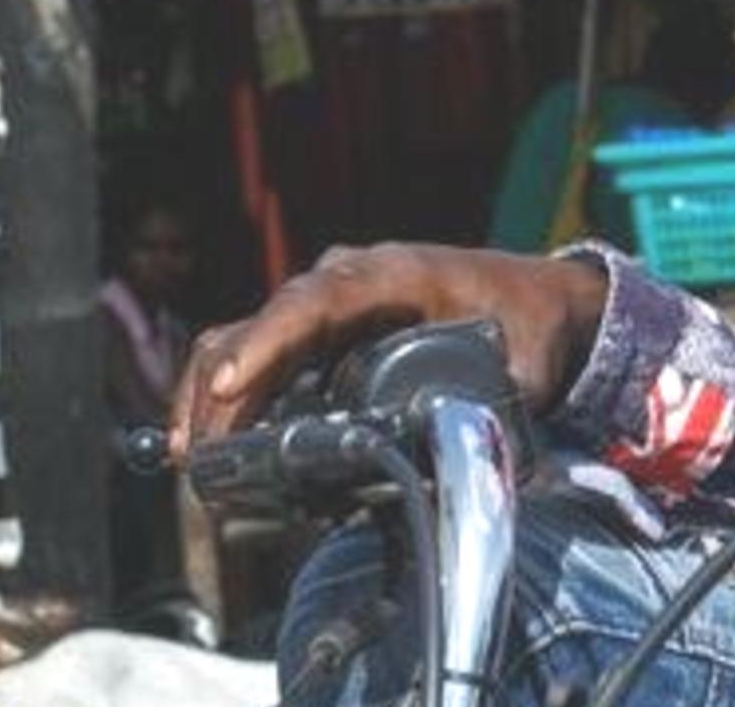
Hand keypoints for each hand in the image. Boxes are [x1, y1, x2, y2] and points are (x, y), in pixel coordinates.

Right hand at [169, 241, 608, 456]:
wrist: (542, 301)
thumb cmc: (531, 323)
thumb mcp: (527, 361)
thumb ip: (501, 401)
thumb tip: (470, 448)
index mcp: (399, 273)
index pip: (320, 299)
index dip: (270, 340)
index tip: (229, 385)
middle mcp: (353, 278)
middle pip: (268, 320)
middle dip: (223, 384)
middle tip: (199, 455)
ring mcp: (332, 303)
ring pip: (249, 333)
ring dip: (212, 393)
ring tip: (192, 460)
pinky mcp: (322, 333)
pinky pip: (259, 353)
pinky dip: (226, 393)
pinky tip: (206, 445)